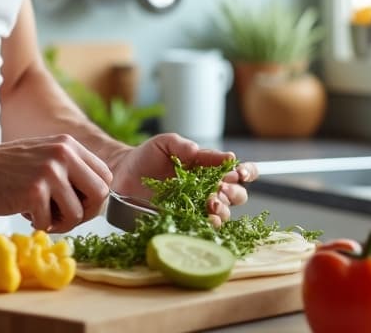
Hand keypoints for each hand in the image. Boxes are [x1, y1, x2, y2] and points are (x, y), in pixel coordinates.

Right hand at [0, 134, 112, 232]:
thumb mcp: (45, 156)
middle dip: (85, 213)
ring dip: (60, 223)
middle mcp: (64, 154)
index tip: (78, 206)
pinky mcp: (34, 191)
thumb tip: (99, 198)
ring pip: (77, 213)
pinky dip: (39, 224)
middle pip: (100, 194)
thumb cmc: (7, 169)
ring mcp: (50, 171)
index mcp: (69, 144)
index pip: (105, 176)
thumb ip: (70, 169)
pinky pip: (50, 223)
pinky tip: (26, 213)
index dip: (95, 197)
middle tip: (64, 217)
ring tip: (41, 215)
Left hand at [108, 134, 255, 226]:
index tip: (240, 172)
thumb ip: (185, 146)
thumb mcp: (166, 143)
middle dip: (234, 192)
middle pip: (237, 195)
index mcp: (210, 168)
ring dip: (223, 209)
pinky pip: (203, 227)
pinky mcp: (185, 221)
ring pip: (224, 213)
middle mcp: (209, 189)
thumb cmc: (147, 156)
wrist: (124, 174)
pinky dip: (209, 224)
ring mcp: (198, 207)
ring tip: (211, 202)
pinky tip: (206, 219)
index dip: (247, 172)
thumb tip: (209, 153)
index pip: (239, 171)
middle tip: (221, 187)